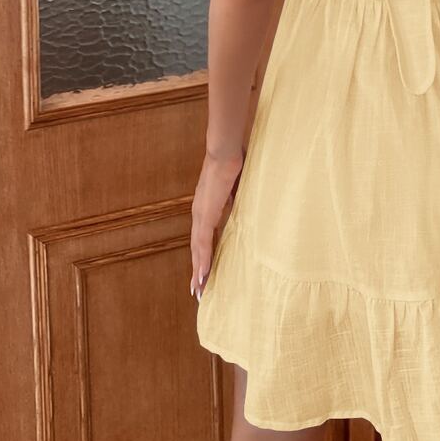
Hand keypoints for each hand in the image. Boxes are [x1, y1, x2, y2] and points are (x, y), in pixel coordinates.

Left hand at [190, 149, 243, 300]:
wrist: (225, 150)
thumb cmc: (233, 162)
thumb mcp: (237, 186)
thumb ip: (236, 198)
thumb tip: (242, 206)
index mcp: (207, 206)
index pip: (204, 236)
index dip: (204, 254)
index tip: (205, 270)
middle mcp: (199, 212)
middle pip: (197, 247)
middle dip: (198, 269)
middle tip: (199, 289)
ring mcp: (201, 214)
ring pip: (198, 249)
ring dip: (198, 270)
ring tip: (199, 289)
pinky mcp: (205, 214)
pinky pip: (203, 242)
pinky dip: (202, 260)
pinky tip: (202, 274)